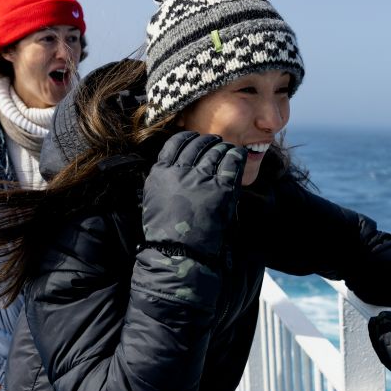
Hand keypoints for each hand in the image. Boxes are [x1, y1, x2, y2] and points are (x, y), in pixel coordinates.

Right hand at [141, 132, 245, 260]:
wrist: (179, 252)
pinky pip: (232, 162)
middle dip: (207, 141)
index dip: (187, 138)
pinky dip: (235, 155)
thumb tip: (174, 164)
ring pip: (215, 151)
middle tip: (213, 142)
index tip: (193, 139)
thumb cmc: (164, 231)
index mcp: (161, 172)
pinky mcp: (222, 189)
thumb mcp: (153, 198)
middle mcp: (181, 172)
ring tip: (226, 148)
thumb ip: (163, 178)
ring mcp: (202, 179)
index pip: (176, 143)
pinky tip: (237, 155)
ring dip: (222, 147)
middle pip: (198, 145)